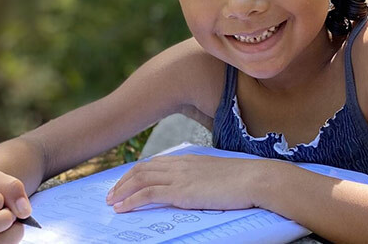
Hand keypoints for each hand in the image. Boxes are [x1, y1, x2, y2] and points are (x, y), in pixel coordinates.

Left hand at [105, 154, 262, 212]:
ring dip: (122, 191)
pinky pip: (148, 194)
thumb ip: (203, 178)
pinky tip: (122, 208)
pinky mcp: (181, 191)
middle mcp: (180, 164)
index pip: (155, 163)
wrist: (256, 179)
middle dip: (123, 181)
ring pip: (140, 180)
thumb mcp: (218, 174)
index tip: (127, 182)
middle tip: (112, 194)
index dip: (137, 172)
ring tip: (111, 202)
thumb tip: (198, 187)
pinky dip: (131, 200)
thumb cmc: (245, 180)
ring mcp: (179, 177)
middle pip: (142, 169)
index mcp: (189, 159)